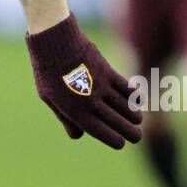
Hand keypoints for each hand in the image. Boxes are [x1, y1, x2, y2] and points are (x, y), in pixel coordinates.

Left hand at [25, 13, 141, 149]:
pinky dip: (134, 95)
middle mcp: (90, 101)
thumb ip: (65, 117)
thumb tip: (78, 135)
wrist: (55, 43)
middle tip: (136, 137)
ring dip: (134, 115)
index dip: (113, 139)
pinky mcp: (107, 71)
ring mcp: (101, 86)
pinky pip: (126, 86)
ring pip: (125, 105)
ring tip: (138, 121)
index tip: (120, 144)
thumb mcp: (49, 98)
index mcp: (74, 111)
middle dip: (130, 132)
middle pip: (116, 121)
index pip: (99, 131)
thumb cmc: (48, 72)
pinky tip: (139, 101)